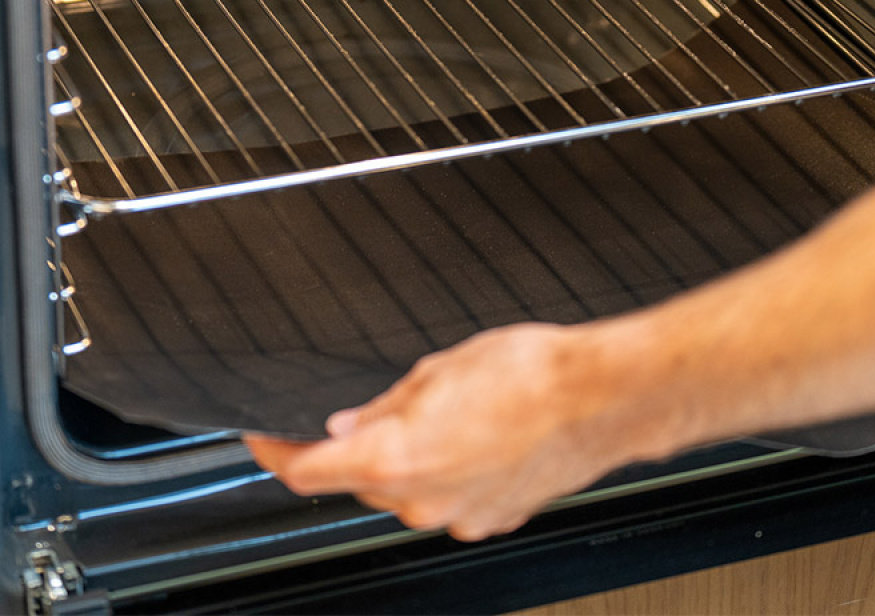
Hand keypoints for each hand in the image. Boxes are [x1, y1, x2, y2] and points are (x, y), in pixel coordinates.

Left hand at [244, 322, 624, 540]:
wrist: (599, 396)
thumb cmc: (528, 373)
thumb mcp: (438, 369)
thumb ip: (385, 406)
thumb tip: (352, 425)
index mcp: (394, 459)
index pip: (307, 470)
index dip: (275, 453)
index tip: (264, 441)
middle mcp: (421, 501)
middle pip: (361, 479)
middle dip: (359, 445)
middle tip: (384, 404)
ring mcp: (459, 515)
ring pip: (408, 489)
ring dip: (409, 456)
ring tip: (449, 408)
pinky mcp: (493, 516)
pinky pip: (450, 497)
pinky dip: (448, 470)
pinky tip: (478, 432)